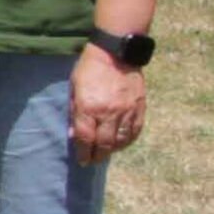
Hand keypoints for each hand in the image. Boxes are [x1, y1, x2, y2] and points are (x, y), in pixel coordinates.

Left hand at [69, 43, 146, 163]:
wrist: (116, 53)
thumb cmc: (90, 69)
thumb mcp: (74, 88)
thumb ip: (74, 112)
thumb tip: (74, 134)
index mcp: (89, 107)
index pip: (86, 138)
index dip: (84, 152)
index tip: (82, 160)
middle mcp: (109, 112)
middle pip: (104, 143)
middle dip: (97, 155)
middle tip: (93, 160)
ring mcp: (126, 111)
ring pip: (121, 141)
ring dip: (113, 150)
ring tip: (106, 152)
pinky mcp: (139, 108)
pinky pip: (135, 132)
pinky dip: (128, 141)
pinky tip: (121, 143)